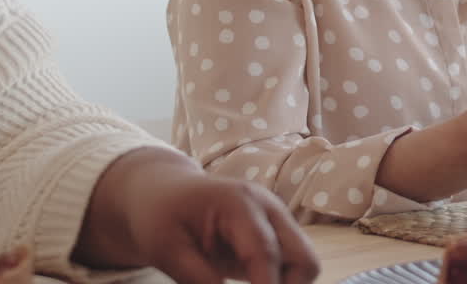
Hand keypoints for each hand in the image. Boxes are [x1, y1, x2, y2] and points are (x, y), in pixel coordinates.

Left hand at [77, 148, 318, 283]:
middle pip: (304, 258)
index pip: (265, 252)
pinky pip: (294, 265)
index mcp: (240, 203)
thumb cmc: (161, 216)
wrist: (167, 192)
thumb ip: (199, 280)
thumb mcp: (167, 251)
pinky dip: (281, 282)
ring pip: (305, 264)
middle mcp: (270, 208)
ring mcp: (278, 220)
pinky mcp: (278, 233)